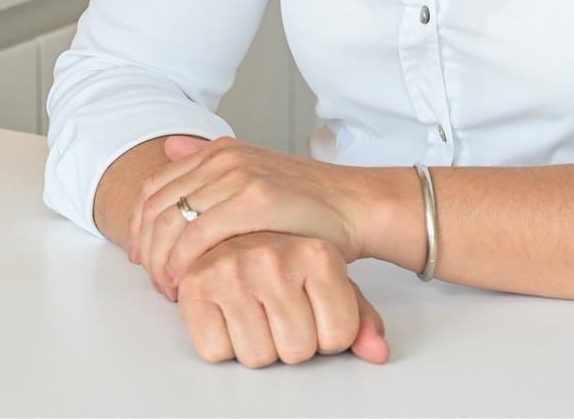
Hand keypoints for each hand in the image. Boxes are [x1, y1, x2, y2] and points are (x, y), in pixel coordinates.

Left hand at [130, 135, 370, 296]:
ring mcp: (239, 174)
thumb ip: (209, 166)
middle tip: (154, 282)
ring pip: (172, 220)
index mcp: (218, 150)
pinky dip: (184, 261)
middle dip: (146, 249)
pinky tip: (187, 282)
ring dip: (162, 260)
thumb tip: (169, 148)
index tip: (141, 260)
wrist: (352, 206)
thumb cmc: (303, 204)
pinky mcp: (256, 197)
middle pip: (157, 205)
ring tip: (170, 287)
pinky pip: (199, 233)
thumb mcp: (252, 174)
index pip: (154, 187)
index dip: (139, 227)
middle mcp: (224, 156)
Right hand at [173, 231, 388, 367]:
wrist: (248, 218)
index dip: (329, 336)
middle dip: (291, 343)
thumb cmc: (293, 255)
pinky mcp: (195, 283)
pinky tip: (227, 313)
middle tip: (282, 311)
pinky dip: (220, 341)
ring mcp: (233, 267)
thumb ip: (361, 319)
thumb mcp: (334, 280)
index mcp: (316, 254)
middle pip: (298, 352)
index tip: (318, 312)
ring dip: (256, 344)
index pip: (339, 337)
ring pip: (257, 357)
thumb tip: (378, 353)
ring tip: (255, 310)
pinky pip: (216, 350)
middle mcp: (274, 257)